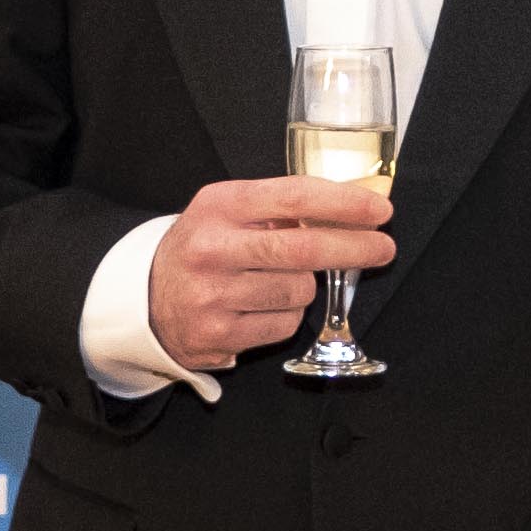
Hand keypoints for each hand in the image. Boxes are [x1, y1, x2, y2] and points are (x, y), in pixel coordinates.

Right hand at [145, 175, 396, 369]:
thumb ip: (280, 207)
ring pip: (300, 291)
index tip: (378, 210)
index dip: (343, 204)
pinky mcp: (219, 334)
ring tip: (279, 280)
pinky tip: (263, 306)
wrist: (147, 299)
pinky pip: (285, 324)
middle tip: (383, 247)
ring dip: (306, 286)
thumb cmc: (203, 249)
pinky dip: (287, 315)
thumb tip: (353, 208)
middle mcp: (213, 248)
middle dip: (354, 248)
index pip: (293, 197)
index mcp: (219, 206)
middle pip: (303, 249)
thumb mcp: (228, 211)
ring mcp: (214, 294)